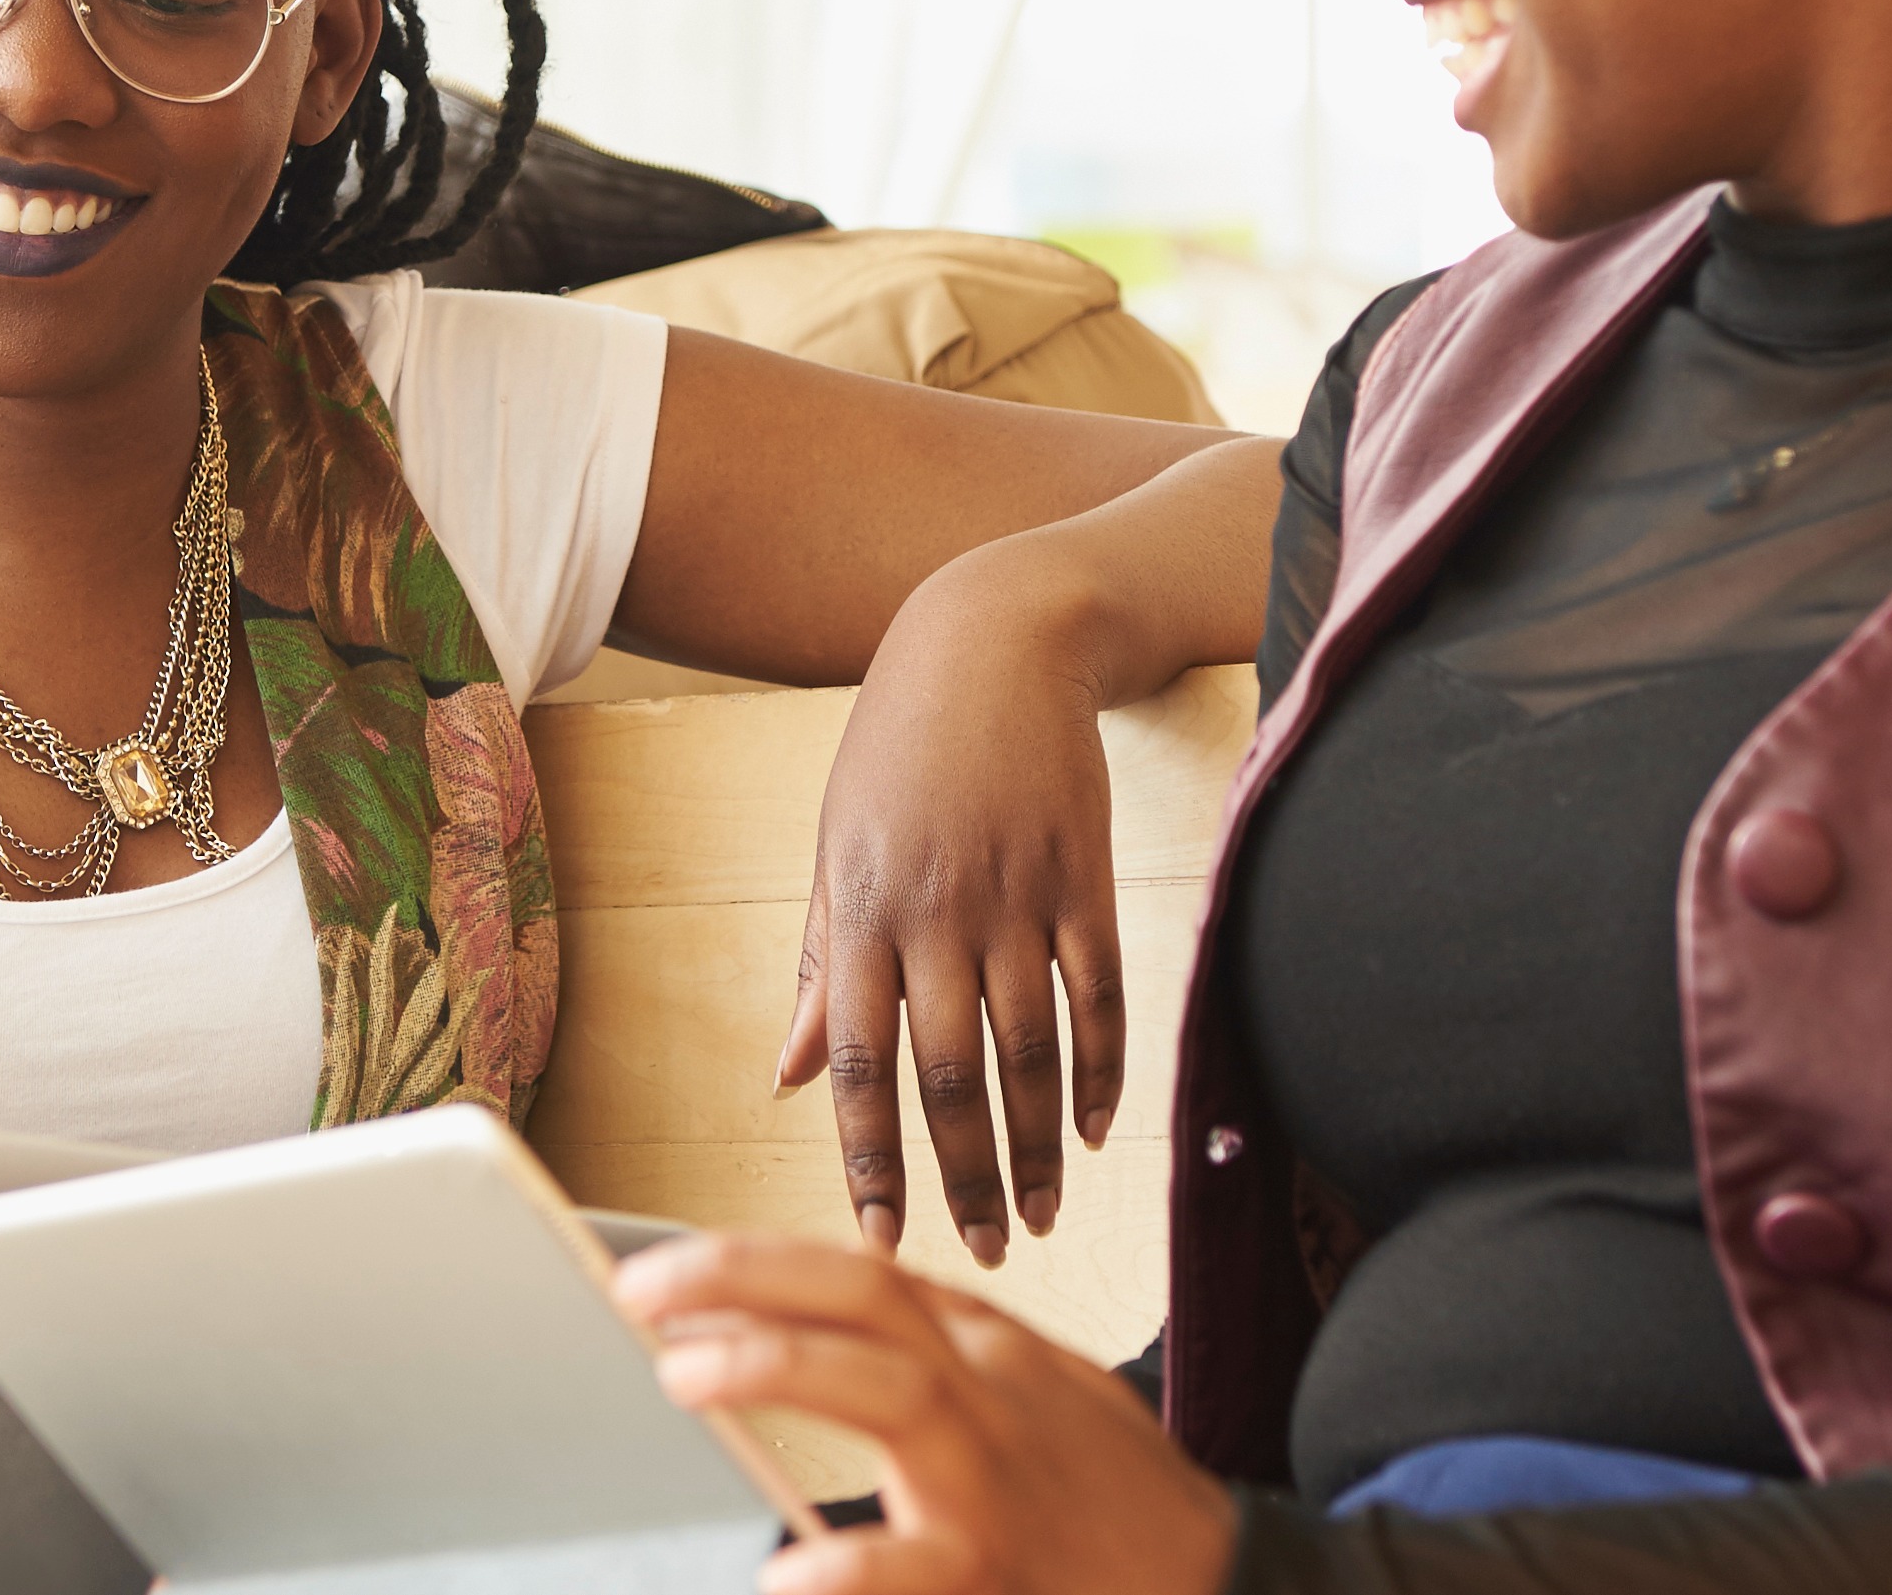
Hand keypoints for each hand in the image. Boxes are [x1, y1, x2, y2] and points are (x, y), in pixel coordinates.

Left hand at [624, 1231, 1234, 1594]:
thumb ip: (953, 1356)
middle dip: (743, 1278)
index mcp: (992, 1352)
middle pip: (863, 1296)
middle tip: (637, 1290)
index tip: (666, 1265)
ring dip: (779, 1367)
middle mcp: (991, 1393)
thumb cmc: (1119, 1497)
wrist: (1230, 1581)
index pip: (865, 1272)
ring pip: (889, 1391)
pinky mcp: (1000, 1571)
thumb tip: (837, 1329)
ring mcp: (996, 1480)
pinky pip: (916, 1565)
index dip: (760, 1258)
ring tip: (682, 1372)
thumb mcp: (1045, 1394)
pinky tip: (787, 1575)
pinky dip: (851, 1567)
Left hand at [779, 562, 1125, 1265]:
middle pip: (950, 1075)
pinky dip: (1101, 1069)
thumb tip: (791, 1076)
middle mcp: (938, 912)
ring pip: (1030, 1050)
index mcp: (862, 910)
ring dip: (1036, 1146)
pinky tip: (1095, 1129)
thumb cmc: (899, 743)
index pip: (860, 1063)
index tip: (878, 1238)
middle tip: (977, 1254)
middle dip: (963, 1178)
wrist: (1000, 637)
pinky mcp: (1085, 876)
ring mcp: (1018, 896)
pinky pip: (1099, 994)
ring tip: (1037, 1217)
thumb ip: (820, 965)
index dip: (869, 1161)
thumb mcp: (834, 842)